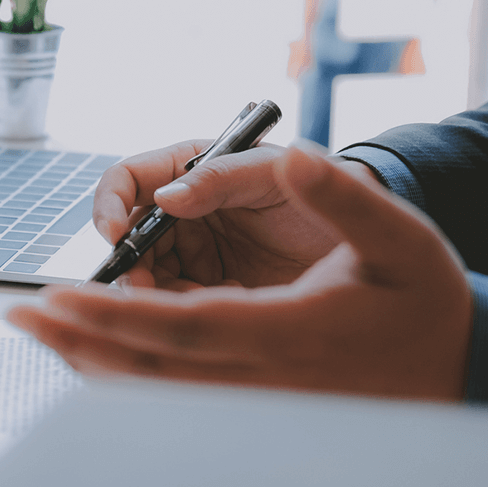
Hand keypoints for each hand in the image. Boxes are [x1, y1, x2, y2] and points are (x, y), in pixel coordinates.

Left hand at [12, 143, 472, 400]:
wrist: (460, 369)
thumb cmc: (424, 301)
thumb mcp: (398, 236)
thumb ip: (341, 197)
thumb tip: (292, 157)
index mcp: (287, 334)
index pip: (177, 326)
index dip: (110, 313)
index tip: (56, 295)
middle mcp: (262, 380)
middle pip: (148, 371)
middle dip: (77, 343)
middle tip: (20, 317)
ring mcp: (255, 403)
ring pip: (154, 394)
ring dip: (90, 365)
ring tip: (42, 335)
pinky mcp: (252, 408)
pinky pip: (172, 399)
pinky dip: (124, 380)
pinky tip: (92, 359)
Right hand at [92, 139, 377, 288]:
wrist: (376, 238)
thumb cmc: (330, 187)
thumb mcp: (275, 174)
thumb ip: (222, 178)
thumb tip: (166, 197)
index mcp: (192, 170)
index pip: (129, 180)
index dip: (111, 204)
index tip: (114, 234)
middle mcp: (185, 213)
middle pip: (128, 236)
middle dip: (127, 261)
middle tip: (141, 286)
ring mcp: (195, 255)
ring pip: (146, 277)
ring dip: (150, 294)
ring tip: (183, 305)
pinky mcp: (211, 292)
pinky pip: (179, 309)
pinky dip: (186, 316)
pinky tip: (217, 316)